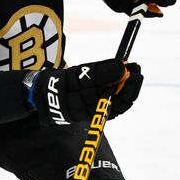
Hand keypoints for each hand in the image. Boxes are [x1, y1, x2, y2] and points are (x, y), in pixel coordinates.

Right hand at [26, 59, 142, 125]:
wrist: (43, 94)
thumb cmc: (62, 85)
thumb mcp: (81, 75)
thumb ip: (101, 72)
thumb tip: (123, 67)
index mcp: (97, 110)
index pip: (123, 101)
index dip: (132, 85)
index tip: (136, 69)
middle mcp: (99, 112)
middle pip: (122, 100)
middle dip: (130, 83)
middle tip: (136, 66)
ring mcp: (96, 108)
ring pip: (116, 97)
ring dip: (124, 82)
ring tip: (128, 67)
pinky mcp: (93, 104)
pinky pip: (109, 96)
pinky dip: (114, 84)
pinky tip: (117, 74)